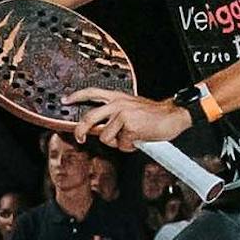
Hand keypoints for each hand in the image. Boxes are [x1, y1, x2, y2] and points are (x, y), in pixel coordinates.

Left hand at [66, 89, 188, 152]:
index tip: (65, 101)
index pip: (92, 92)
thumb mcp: (130, 107)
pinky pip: (121, 145)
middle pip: (89, 118)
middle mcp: (118, 104)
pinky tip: (139, 139)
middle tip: (81, 138)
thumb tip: (96, 127)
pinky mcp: (130, 127)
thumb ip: (113, 114)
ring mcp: (123, 115)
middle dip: (81, 131)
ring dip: (117, 142)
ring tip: (131, 137)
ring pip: (106, 137)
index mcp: (117, 97)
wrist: (173, 115)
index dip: (76, 96)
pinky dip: (129, 147)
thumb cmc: (153, 115)